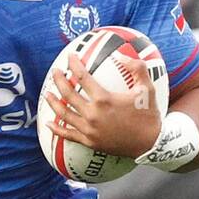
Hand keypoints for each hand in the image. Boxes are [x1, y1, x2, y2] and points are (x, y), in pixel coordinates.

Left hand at [45, 51, 162, 158]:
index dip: (74, 65)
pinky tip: (48, 123)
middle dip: (59, 80)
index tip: (70, 57)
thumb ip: (136, 68)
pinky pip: (68, 135)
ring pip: (64, 114)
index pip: (82, 77)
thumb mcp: (147, 88)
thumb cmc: (148, 115)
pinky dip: (57, 129)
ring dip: (53, 102)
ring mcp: (89, 130)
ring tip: (48, 93)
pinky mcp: (89, 142)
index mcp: (104, 99)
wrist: (150, 144)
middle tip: (55, 72)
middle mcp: (93, 114)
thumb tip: (120, 54)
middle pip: (68, 94)